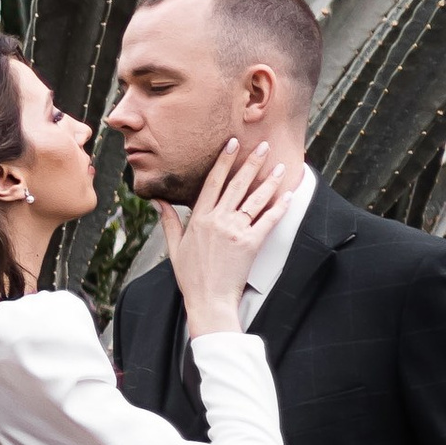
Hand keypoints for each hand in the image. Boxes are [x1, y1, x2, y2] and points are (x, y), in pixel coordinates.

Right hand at [160, 137, 288, 338]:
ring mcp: (235, 231)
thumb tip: (158, 201)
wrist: (208, 300)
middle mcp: (218, 221)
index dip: (223, 161)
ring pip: (255, 199)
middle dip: (251, 163)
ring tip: (279, 166)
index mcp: (199, 219)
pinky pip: (268, 221)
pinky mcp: (251, 244)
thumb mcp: (174, 247)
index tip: (231, 144)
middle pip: (237, 185)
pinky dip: (279, 208)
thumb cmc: (191, 276)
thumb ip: (169, 221)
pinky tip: (287, 195)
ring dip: (269, 181)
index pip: (213, 182)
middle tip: (262, 145)